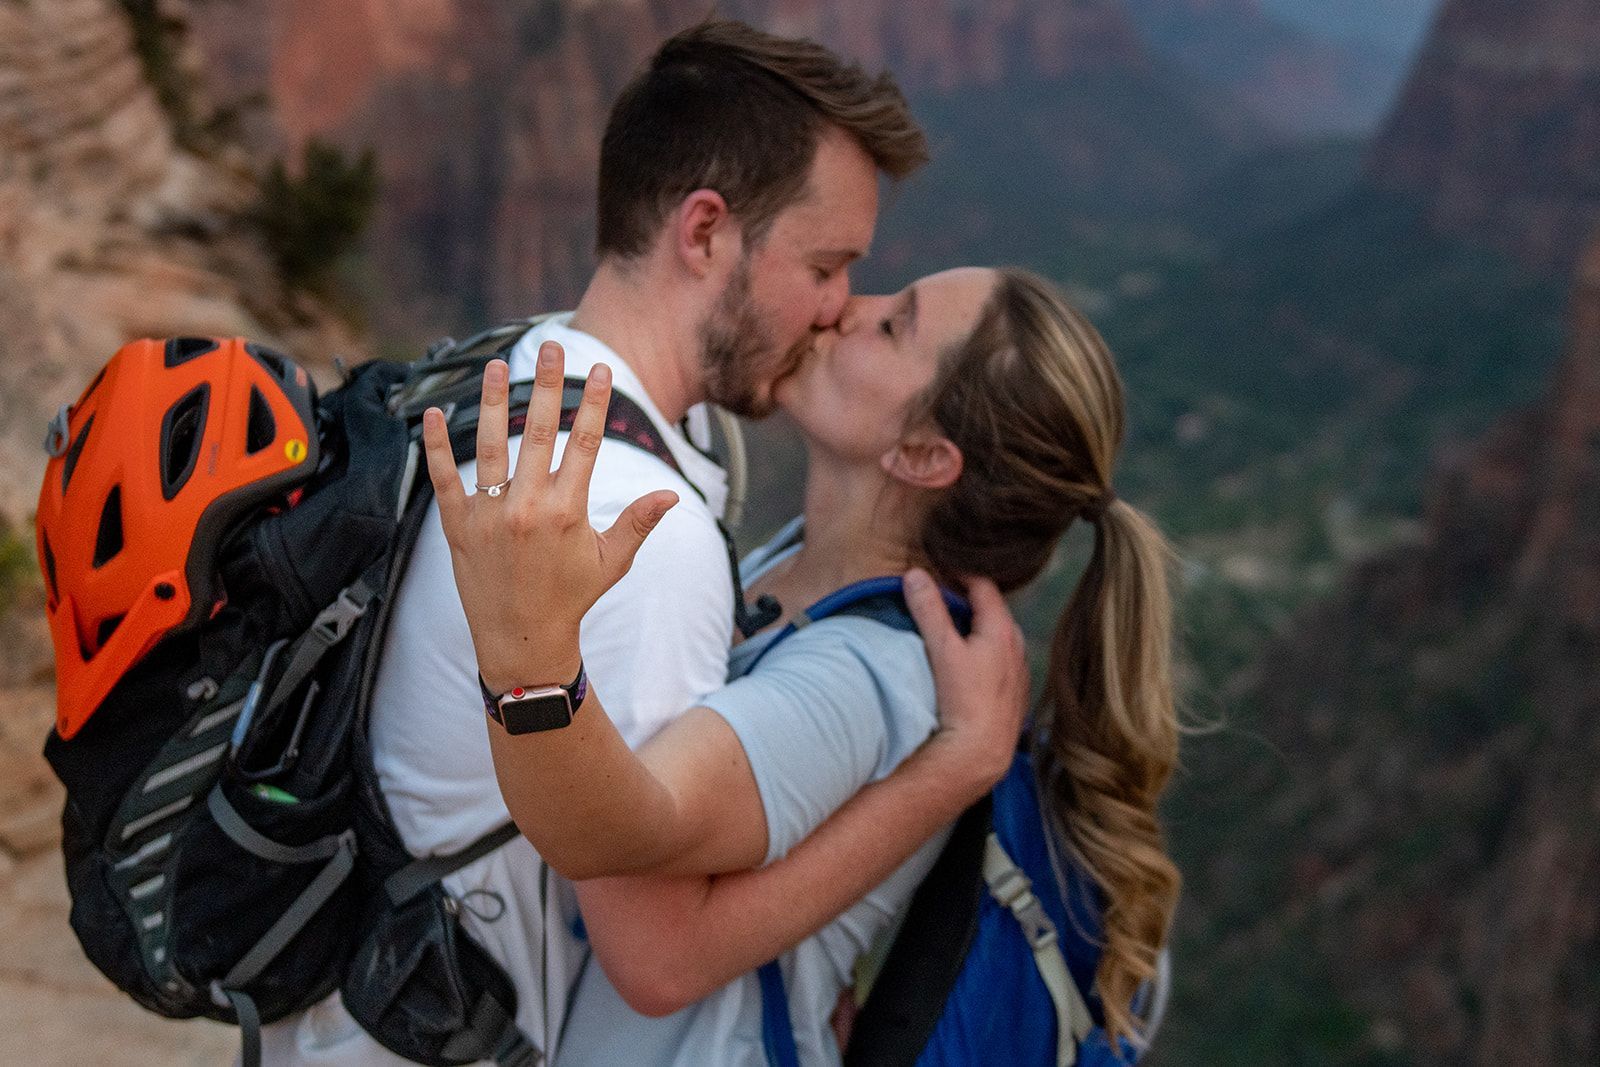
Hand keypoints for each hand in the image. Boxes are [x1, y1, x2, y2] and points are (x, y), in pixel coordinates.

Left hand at [421, 341, 677, 693]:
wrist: (521, 640)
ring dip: (491, 401)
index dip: (595, 403)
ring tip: (495, 365)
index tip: (600, 370)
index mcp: (568, 510)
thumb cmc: (571, 599)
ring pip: (490, 444)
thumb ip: (639, 523)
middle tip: (551, 347)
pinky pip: (444, 479)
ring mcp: (489, 513)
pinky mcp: (458, 526)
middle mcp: (527, 506)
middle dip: (547, 384)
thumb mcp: (612, 562)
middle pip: (539, 430)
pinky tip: (434, 413)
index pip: (586, 443)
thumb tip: (672, 495)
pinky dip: (436, 446)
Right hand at [903, 568, 1027, 796]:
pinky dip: (987, 658)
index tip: (944, 570)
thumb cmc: (963, 699)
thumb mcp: (942, 648)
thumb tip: (915, 575)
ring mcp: (1019, 673)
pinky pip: (1003, 665)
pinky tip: (970, 670)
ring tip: (955, 634)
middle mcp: (1018, 648)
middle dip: (970, 603)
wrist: (980, 752)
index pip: (984, 586)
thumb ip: (928, 609)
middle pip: (994, 613)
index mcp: (1002, 630)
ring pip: (1000, 641)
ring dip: (980, 632)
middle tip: (944, 600)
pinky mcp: (1016, 696)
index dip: (962, 574)